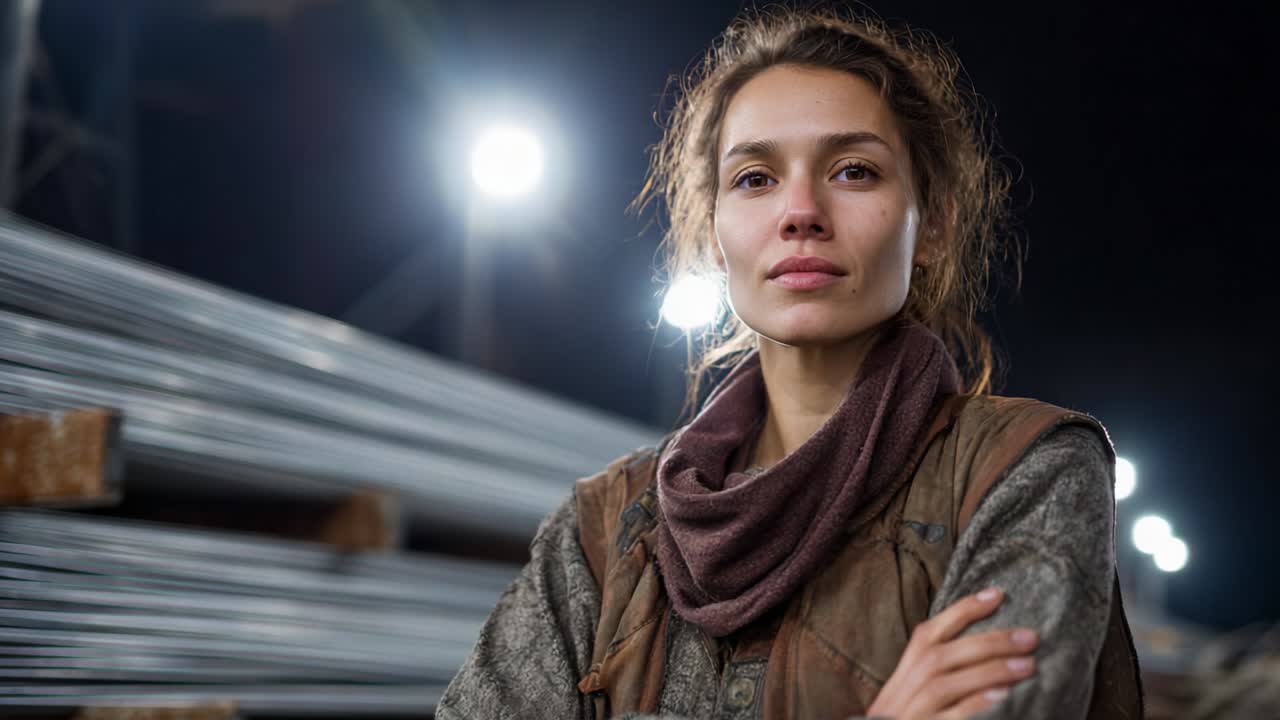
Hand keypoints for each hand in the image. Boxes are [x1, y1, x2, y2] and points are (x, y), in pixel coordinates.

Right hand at [864, 587, 1037, 719]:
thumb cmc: (911, 719)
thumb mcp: (915, 691)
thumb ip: (940, 669)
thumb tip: (990, 646)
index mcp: (906, 671)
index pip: (929, 632)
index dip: (962, 611)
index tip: (997, 595)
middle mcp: (905, 689)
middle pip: (941, 656)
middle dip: (988, 643)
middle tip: (1029, 637)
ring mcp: (913, 712)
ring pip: (944, 684)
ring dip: (988, 672)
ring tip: (1027, 665)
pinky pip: (951, 717)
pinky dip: (976, 705)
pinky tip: (1003, 697)